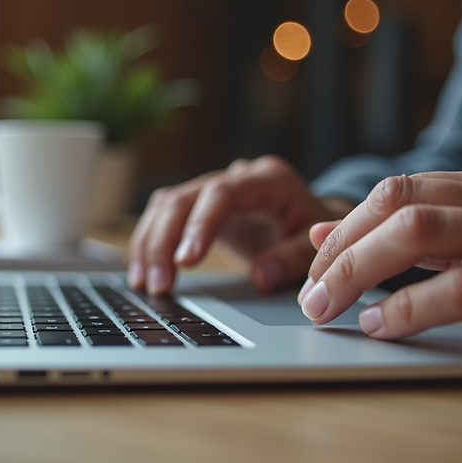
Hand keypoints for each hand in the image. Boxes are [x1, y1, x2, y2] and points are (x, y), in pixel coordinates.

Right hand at [128, 155, 351, 294]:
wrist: (313, 220)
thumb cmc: (317, 232)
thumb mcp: (319, 247)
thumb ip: (294, 259)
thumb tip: (261, 276)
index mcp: (268, 180)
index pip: (222, 194)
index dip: (200, 226)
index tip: (185, 262)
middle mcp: (235, 176)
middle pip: (184, 198)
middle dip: (165, 242)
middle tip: (159, 286)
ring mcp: (213, 188)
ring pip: (166, 205)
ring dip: (150, 244)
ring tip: (145, 285)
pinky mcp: (198, 205)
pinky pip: (163, 216)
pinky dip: (149, 243)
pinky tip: (142, 273)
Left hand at [300, 165, 461, 366]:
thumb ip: (419, 234)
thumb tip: (326, 235)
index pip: (399, 188)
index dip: (346, 224)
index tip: (315, 261)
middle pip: (400, 205)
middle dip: (342, 248)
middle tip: (311, 291)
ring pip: (422, 233)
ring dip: (359, 272)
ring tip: (329, 305)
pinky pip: (461, 291)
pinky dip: (408, 307)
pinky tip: (382, 325)